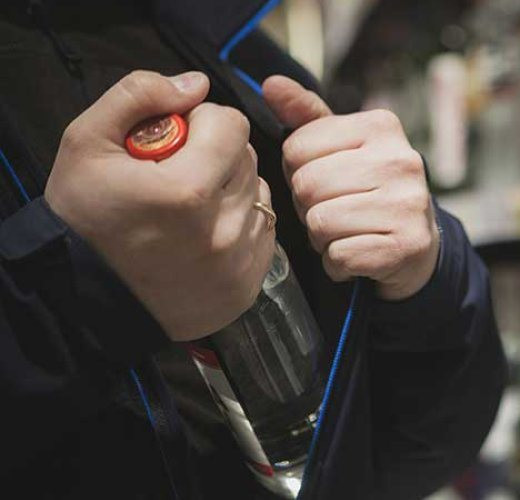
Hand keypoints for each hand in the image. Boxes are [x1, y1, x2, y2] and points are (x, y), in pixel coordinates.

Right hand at [45, 70, 275, 340]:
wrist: (85, 296)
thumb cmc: (84, 218)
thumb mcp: (87, 142)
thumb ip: (140, 95)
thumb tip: (197, 84)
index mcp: (187, 191)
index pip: (233, 125)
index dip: (203, 122)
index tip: (177, 139)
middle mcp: (222, 229)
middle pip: (248, 158)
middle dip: (217, 155)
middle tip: (177, 175)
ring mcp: (238, 262)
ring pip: (260, 194)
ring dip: (231, 190)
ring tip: (190, 208)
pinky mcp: (247, 285)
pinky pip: (264, 233)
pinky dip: (240, 225)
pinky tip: (203, 234)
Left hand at [262, 76, 438, 300]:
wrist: (418, 242)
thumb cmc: (371, 189)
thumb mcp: (342, 145)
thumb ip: (305, 116)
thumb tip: (271, 85)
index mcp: (381, 126)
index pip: (297, 147)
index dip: (298, 171)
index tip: (322, 180)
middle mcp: (401, 160)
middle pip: (307, 185)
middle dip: (307, 206)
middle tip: (331, 210)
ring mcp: (407, 204)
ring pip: (320, 222)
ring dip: (320, 237)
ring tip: (343, 232)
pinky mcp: (407, 245)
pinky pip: (339, 255)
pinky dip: (336, 262)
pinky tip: (355, 252)